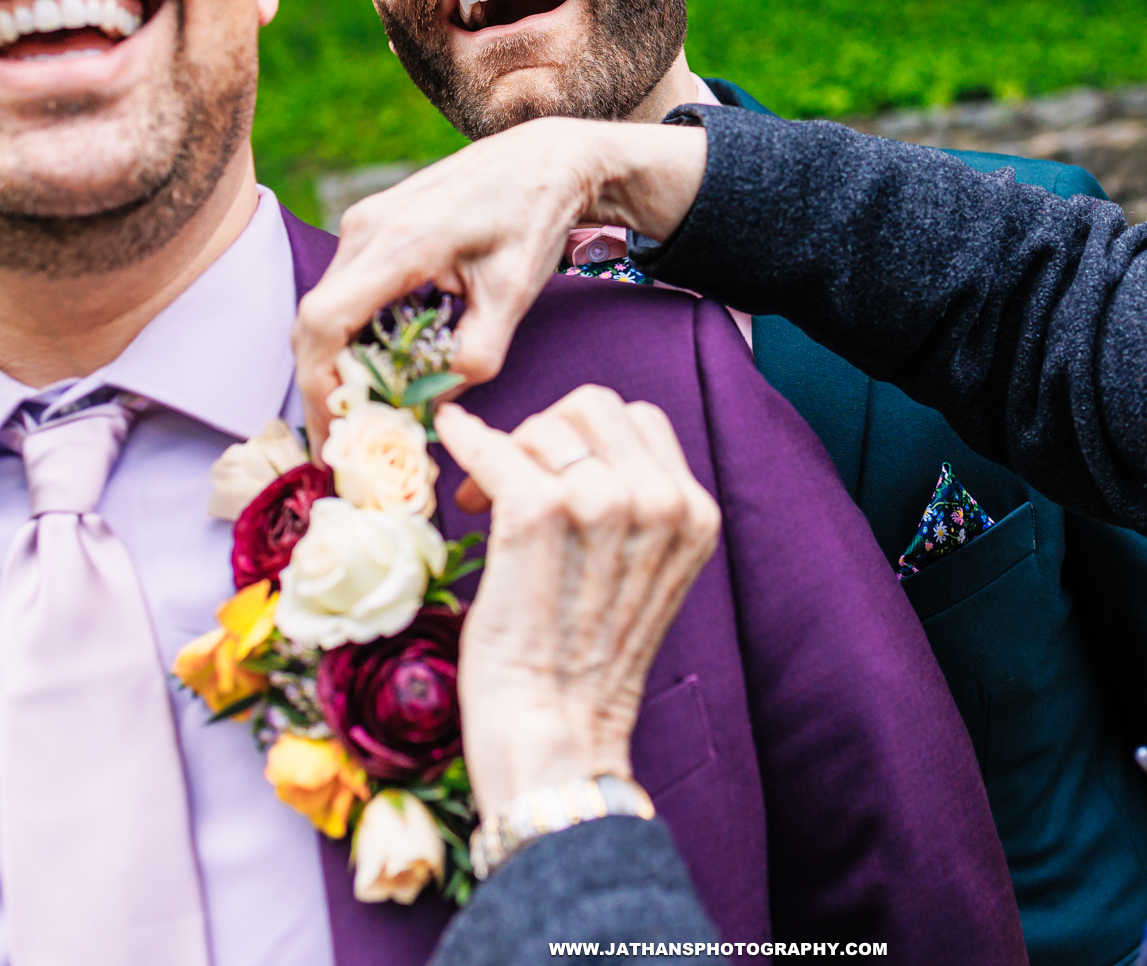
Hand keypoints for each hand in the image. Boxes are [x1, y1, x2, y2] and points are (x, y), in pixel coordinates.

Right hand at [293, 118, 707, 448]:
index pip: (325, 321)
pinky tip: (377, 368)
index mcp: (400, 241)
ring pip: (325, 307)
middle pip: (314, 321)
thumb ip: (470, 360)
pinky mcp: (371, 226)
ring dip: (335, 363)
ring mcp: (363, 222)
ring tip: (363, 412)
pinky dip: (351, 334)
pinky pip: (343, 290)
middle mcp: (366, 227)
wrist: (542, 159)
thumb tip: (427, 410)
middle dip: (323, 386)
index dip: (320, 383)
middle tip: (345, 440)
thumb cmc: (532, 221)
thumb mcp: (513, 298)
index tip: (337, 432)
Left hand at [434, 387, 719, 815]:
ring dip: (507, 452)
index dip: (585, 438)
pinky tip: (452, 435)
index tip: (547, 473)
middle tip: (509, 481)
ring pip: (546, 426)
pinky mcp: (541, 516)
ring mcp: (605, 505)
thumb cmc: (580, 671)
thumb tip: (566, 450)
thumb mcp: (637, 579)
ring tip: (482, 504)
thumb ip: (629, 515)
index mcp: (694, 515)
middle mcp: (662, 501)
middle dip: (546, 432)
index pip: (639, 421)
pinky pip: (497, 448)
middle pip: (596, 407)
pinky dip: (469, 440)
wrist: (554, 739)